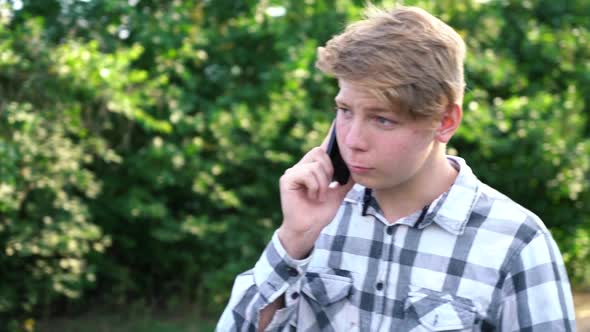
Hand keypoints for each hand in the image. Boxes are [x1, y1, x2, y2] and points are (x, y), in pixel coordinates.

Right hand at [277, 143, 353, 258]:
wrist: (309, 228)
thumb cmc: (320, 212)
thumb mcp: (338, 193)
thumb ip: (345, 180)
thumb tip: (357, 167)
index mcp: (312, 168)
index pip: (322, 148)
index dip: (329, 137)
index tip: (338, 123)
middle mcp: (301, 166)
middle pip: (319, 152)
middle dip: (329, 170)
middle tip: (327, 187)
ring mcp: (293, 172)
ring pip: (316, 165)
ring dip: (322, 183)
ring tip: (318, 196)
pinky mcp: (287, 179)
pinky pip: (307, 173)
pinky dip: (315, 186)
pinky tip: (312, 196)